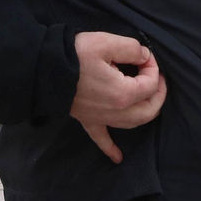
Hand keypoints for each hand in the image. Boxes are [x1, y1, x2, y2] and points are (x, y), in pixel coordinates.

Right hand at [69, 31, 166, 163]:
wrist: (42, 69)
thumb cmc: (74, 55)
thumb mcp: (107, 42)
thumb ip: (132, 48)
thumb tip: (143, 56)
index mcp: (123, 93)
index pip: (151, 84)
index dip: (153, 66)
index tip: (144, 54)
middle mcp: (115, 111)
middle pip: (149, 110)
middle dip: (159, 93)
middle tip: (156, 76)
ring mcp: (100, 118)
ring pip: (132, 124)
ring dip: (145, 113)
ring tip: (150, 100)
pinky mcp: (87, 120)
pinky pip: (101, 138)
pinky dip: (111, 149)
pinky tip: (118, 158)